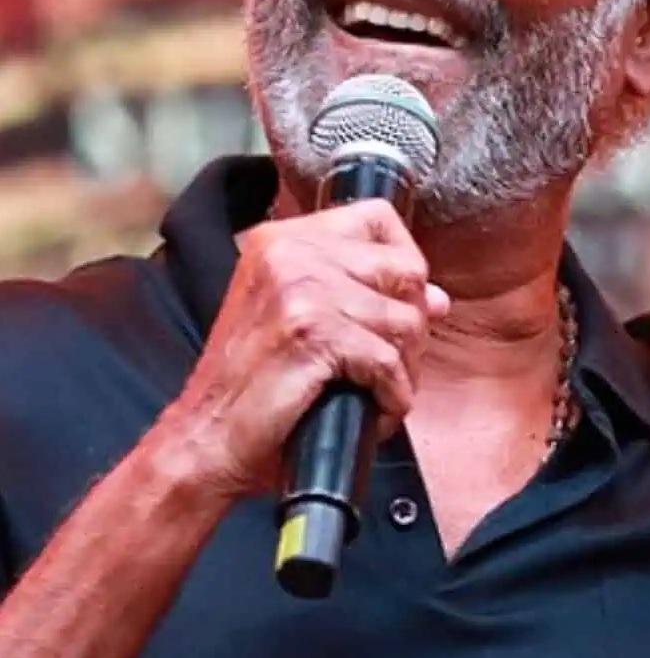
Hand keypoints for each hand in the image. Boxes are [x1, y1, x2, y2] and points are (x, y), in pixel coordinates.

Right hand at [151, 200, 449, 502]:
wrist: (205, 440)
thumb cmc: (255, 388)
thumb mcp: (302, 322)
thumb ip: (365, 295)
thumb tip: (436, 297)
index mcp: (282, 239)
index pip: (377, 218)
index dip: (404, 262)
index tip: (396, 304)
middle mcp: (289, 252)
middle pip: (405, 270)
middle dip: (411, 325)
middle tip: (388, 364)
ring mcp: (300, 289)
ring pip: (407, 319)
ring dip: (405, 367)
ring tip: (375, 391)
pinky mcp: (312, 333)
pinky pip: (390, 361)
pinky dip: (392, 397)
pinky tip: (371, 410)